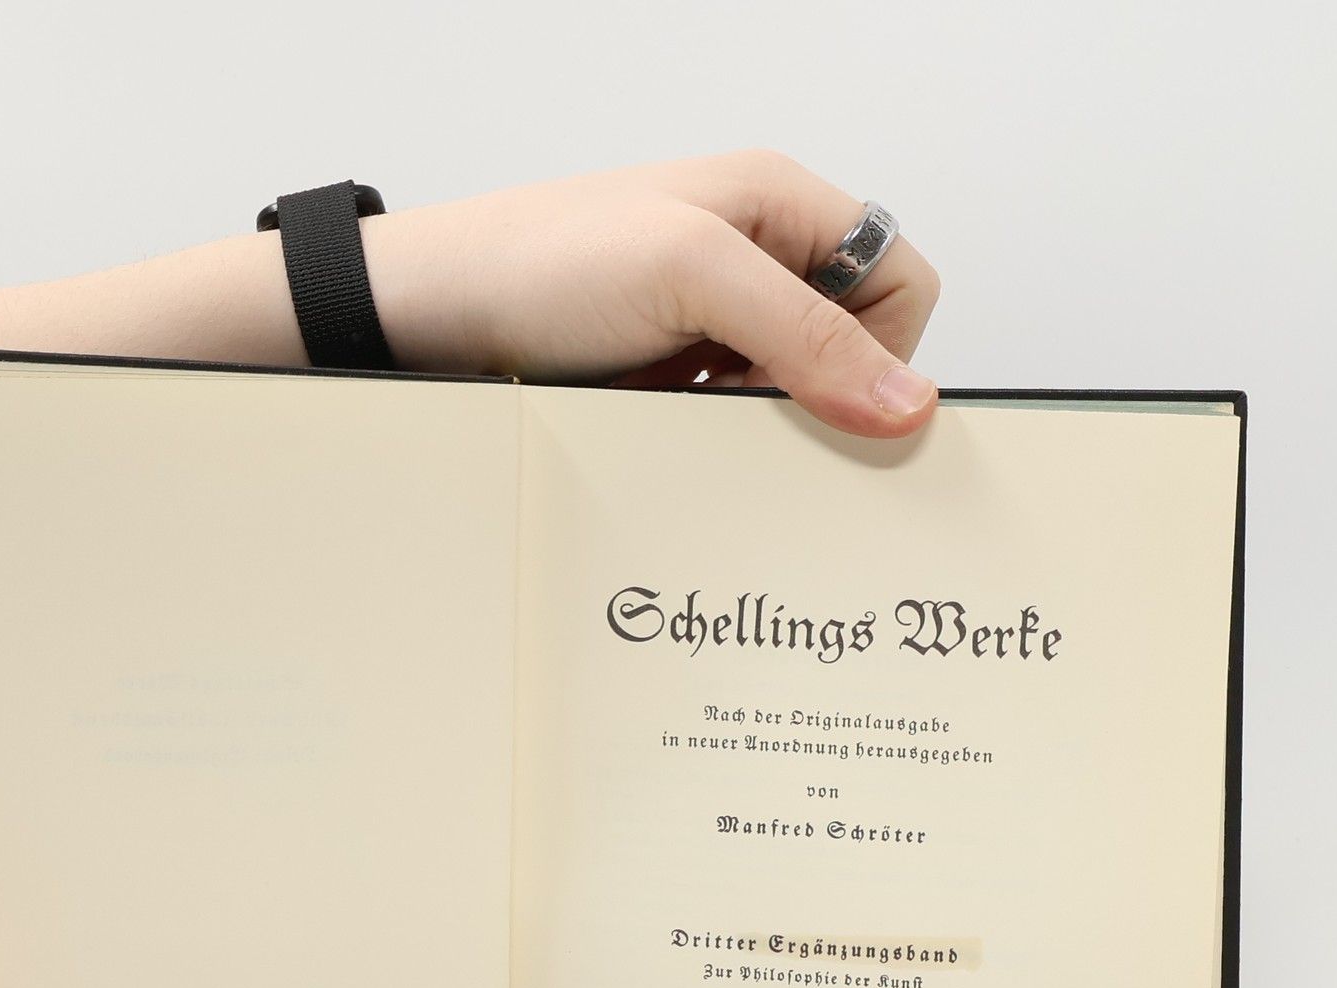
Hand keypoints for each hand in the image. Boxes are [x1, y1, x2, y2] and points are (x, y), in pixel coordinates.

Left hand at [366, 153, 942, 436]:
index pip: (899, 281)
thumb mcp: (690, 277)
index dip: (881, 350)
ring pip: (790, 390)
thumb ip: (805, 334)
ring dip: (757, 420)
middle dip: (815, 394)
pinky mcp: (670, 369)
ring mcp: (708, 316)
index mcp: (777, 203)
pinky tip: (665, 423)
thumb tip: (906, 401)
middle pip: (849, 345)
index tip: (828, 399)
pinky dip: (711, 434)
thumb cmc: (538, 263)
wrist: (430, 316)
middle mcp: (752, 255)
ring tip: (692, 412)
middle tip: (750, 412)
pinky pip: (730, 417)